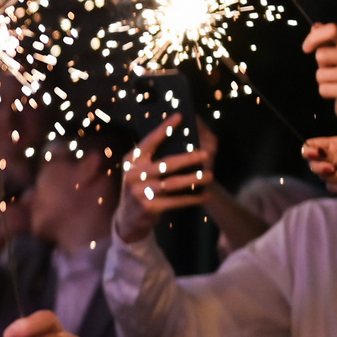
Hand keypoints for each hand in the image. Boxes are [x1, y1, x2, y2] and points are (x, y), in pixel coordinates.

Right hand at [113, 121, 213, 242]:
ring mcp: (140, 192)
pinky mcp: (149, 207)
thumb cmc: (139, 189)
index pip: (149, 141)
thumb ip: (152, 160)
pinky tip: (204, 196)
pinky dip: (192, 198)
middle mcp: (134, 174)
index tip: (179, 117)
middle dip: (189, 158)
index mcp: (131, 161)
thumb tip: (182, 144)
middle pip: (167, 164)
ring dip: (194, 179)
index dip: (164, 129)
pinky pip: (176, 201)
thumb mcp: (138, 172)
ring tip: (210, 176)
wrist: (127, 220)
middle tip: (206, 154)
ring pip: (174, 183)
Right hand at [302, 134, 336, 204]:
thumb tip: (310, 151)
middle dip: (321, 167)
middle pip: (312, 161)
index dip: (309, 150)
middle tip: (333, 170)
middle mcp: (332, 156)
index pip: (312, 144)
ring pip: (321, 175)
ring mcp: (334, 171)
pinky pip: (329, 186)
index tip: (314, 156)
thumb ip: (332, 156)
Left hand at [304, 22, 336, 131]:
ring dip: (323, 79)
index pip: (332, 29)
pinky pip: (323, 89)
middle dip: (320, 64)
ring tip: (336, 80)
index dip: (313, 38)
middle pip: (321, 55)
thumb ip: (326, 38)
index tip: (306, 48)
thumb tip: (315, 27)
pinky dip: (325, 92)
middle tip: (332, 69)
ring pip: (320, 74)